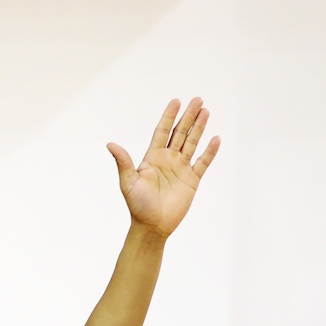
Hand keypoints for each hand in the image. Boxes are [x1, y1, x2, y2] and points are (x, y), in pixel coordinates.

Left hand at [107, 98, 219, 237]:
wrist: (152, 226)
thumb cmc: (137, 205)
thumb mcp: (128, 182)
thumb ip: (123, 162)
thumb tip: (110, 143)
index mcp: (152, 157)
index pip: (162, 131)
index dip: (169, 117)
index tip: (176, 101)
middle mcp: (168, 159)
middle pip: (180, 133)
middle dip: (188, 116)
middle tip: (197, 99)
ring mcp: (181, 168)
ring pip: (192, 143)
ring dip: (199, 127)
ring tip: (206, 111)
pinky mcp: (192, 180)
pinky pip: (203, 162)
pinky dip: (209, 151)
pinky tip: (215, 139)